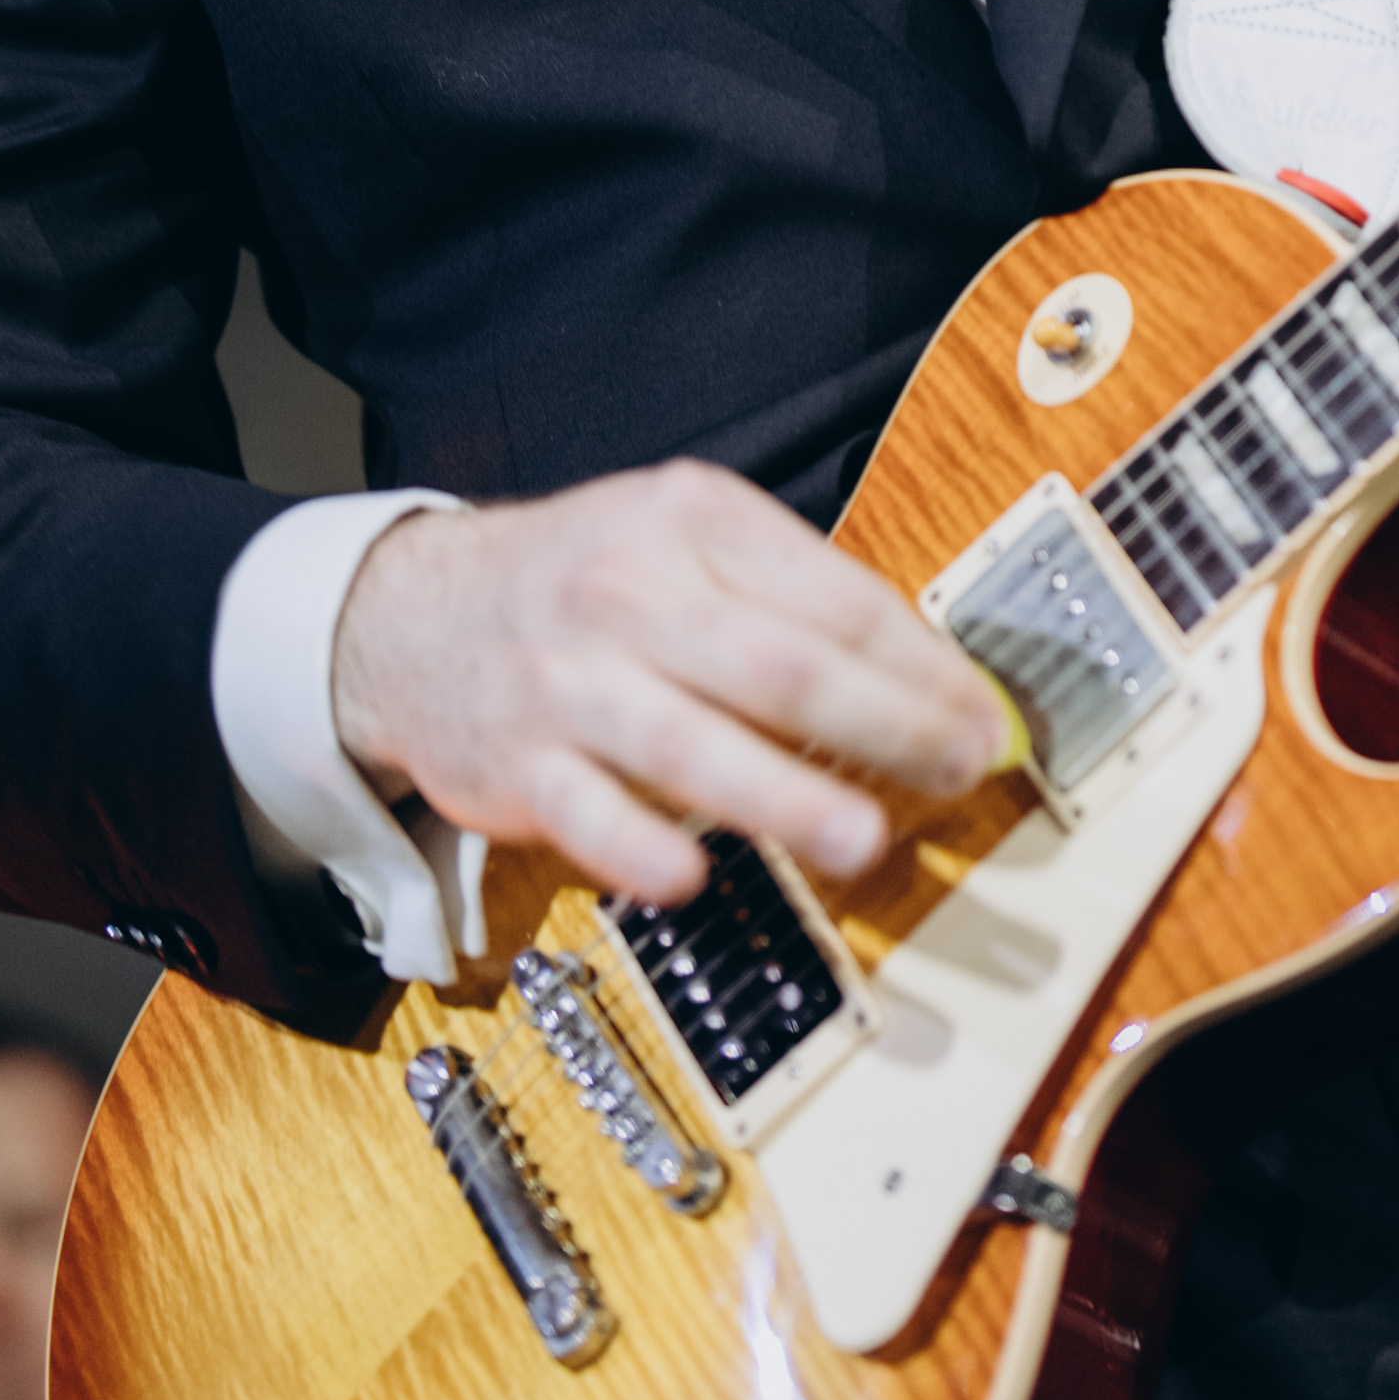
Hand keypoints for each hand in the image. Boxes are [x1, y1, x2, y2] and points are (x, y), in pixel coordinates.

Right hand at [334, 459, 1014, 908]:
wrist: (413, 614)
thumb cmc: (584, 582)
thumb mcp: (683, 541)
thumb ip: (791, 597)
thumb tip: (928, 681)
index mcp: (692, 524)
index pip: (834, 599)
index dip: (924, 665)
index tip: (985, 715)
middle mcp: (630, 594)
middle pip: (781, 667)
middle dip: (886, 726)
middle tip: (959, 771)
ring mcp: (571, 683)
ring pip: (692, 745)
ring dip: (787, 797)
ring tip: (864, 838)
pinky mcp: (520, 766)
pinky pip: (590, 816)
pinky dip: (644, 850)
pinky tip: (697, 875)